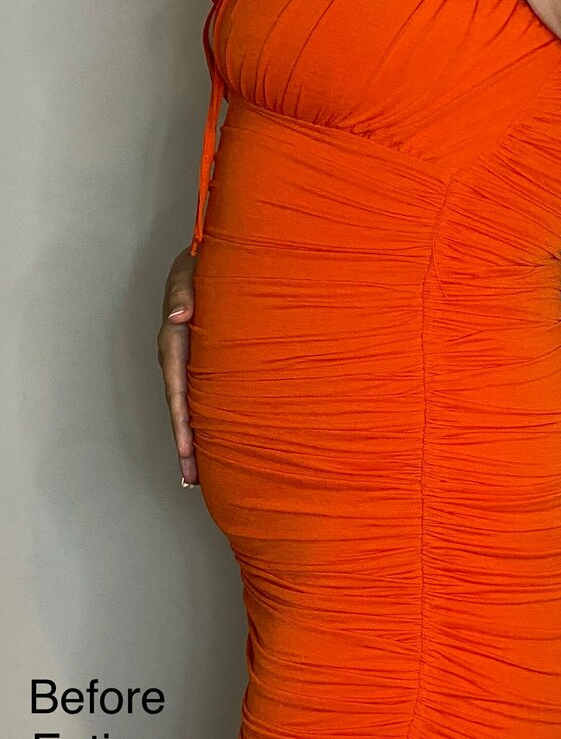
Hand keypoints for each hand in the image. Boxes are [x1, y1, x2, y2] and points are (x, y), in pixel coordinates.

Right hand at [157, 246, 197, 486]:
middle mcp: (177, 357)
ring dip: (191, 441)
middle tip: (190, 479)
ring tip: (195, 477)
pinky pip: (198, 396)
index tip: (187, 449)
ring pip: (187, 407)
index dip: (182, 420)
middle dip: (184, 444)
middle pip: (178, 408)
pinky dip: (200, 422)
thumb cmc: (201, 264)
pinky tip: (207, 446)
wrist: (207, 259)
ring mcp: (187, 362)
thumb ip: (184, 293)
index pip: (176, 388)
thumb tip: (179, 319)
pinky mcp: (199, 362)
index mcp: (174, 341)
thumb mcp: (190, 272)